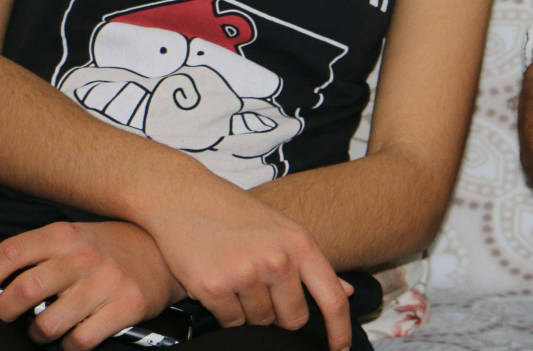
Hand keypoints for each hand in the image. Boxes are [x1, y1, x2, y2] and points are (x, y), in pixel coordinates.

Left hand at [0, 220, 182, 350]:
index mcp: (65, 235)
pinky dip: (69, 345)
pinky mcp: (126, 307)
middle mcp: (84, 256)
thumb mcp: (67, 239)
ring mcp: (106, 282)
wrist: (165, 253)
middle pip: (25, 290)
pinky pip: (80, 341)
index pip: (11, 252)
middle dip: (4, 311)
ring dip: (38, 333)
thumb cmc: (110, 247)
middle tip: (7, 315)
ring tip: (45, 326)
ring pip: (48, 323)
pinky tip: (74, 334)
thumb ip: (20, 252)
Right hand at [136, 176, 353, 350]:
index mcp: (300, 244)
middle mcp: (277, 260)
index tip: (340, 350)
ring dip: (249, 310)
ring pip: (259, 321)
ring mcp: (245, 274)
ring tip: (235, 275)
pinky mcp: (214, 287)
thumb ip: (312, 264)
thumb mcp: (282, 228)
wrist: (185, 196)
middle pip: (293, 318)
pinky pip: (231, 322)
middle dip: (280, 315)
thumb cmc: (237, 213)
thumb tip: (347, 293)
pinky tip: (218, 282)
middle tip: (261, 288)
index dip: (340, 331)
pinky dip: (225, 311)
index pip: (332, 299)